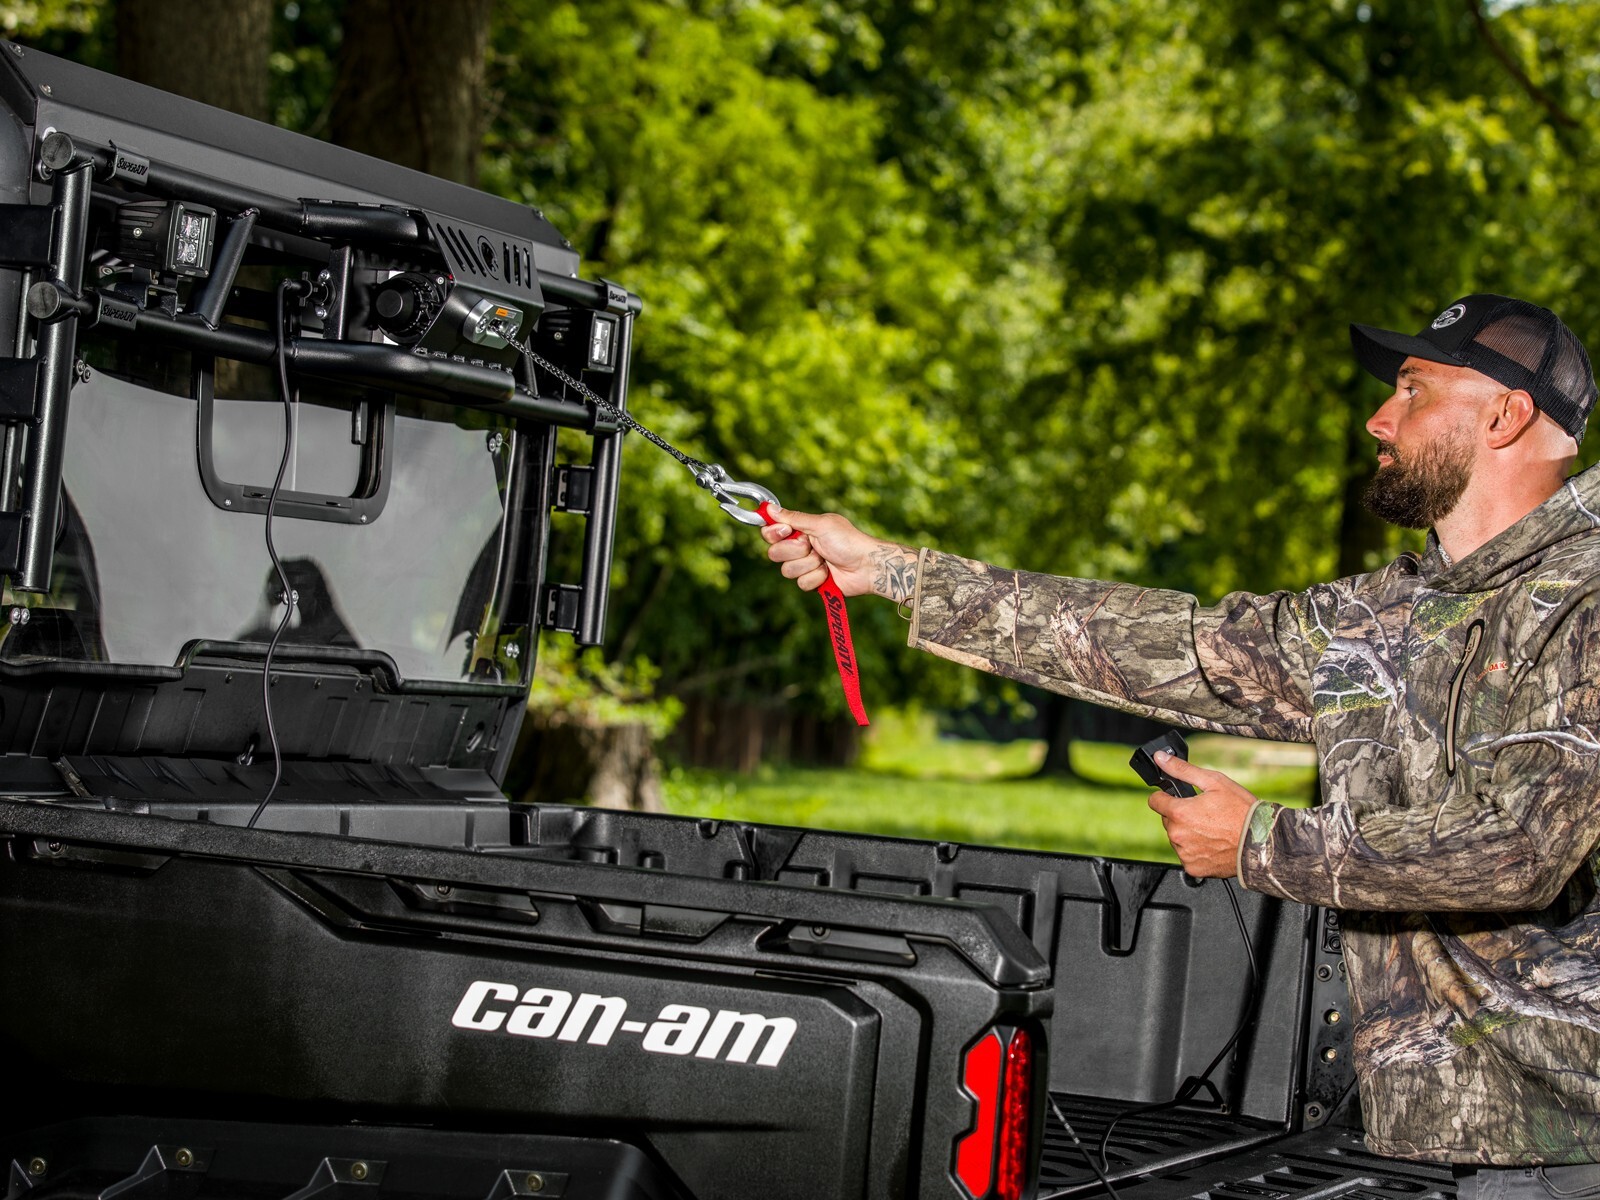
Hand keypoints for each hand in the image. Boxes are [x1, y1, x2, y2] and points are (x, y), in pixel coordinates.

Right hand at [760, 507, 917, 601]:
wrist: (867, 566)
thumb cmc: (848, 541)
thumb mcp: (820, 525)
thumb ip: (794, 518)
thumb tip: (769, 508)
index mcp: (800, 530)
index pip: (771, 532)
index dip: (774, 533)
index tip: (786, 531)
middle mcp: (800, 547)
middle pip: (775, 553)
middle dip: (796, 551)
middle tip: (813, 546)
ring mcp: (805, 565)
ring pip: (787, 571)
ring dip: (809, 565)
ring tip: (825, 560)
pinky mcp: (812, 582)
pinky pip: (801, 584)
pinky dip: (817, 577)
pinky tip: (829, 573)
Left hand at [1146, 750, 1258, 877]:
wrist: (1262, 843)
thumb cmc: (1242, 811)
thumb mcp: (1214, 782)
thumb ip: (1182, 770)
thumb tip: (1161, 758)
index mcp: (1179, 813)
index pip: (1155, 801)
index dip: (1165, 796)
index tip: (1176, 798)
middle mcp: (1178, 835)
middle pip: (1168, 820)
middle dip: (1181, 815)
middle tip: (1204, 814)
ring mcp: (1185, 853)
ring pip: (1177, 838)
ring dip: (1188, 833)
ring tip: (1212, 829)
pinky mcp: (1193, 868)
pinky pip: (1187, 855)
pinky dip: (1196, 850)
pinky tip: (1213, 843)